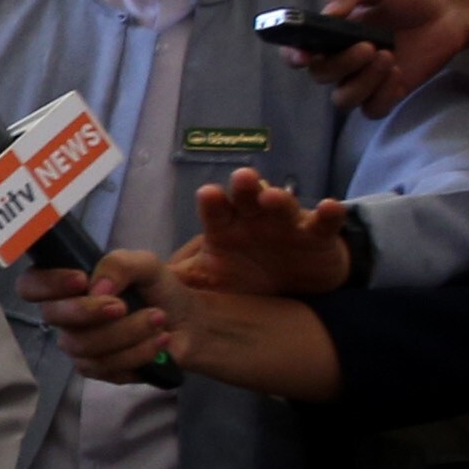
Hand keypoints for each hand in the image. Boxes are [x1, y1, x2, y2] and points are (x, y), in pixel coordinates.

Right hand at [22, 249, 198, 382]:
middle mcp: (67, 316)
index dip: (47, 284)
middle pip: (53, 318)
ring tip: (158, 319)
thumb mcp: (145, 265)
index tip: (81, 280)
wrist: (187, 322)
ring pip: (82, 345)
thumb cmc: (159, 289)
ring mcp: (80, 345)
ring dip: (126, 332)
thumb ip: (120, 264)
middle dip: (88, 311)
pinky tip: (159, 341)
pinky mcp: (99, 370)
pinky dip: (137, 353)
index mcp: (69, 286)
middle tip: (123, 305)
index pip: (31, 285)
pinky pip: (105, 368)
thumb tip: (97, 287)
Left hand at [176, 167, 351, 295]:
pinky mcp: (317, 235)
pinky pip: (324, 222)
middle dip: (245, 188)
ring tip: (272, 195)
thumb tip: (138, 289)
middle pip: (247, 198)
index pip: (215, 212)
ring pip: (282, 205)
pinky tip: (330, 207)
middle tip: (242, 179)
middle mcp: (253, 218)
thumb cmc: (244, 275)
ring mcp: (287, 223)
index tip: (208, 193)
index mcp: (225, 227)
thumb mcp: (210, 280)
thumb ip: (178, 282)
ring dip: (279, 198)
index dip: (212, 202)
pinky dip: (329, 214)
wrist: (295, 286)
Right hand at [308, 0, 468, 117]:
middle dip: (341, 64)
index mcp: (330, 34)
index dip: (294, 57)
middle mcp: (342, 60)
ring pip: (343, 99)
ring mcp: (364, 79)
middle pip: (321, 76)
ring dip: (362, 82)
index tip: (305, 55)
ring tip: (388, 57)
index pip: (298, 52)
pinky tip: (398, 74)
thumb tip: (327, 13)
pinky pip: (372, 109)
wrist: (450, 8)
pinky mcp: (388, 94)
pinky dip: (383, 96)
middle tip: (368, 47)